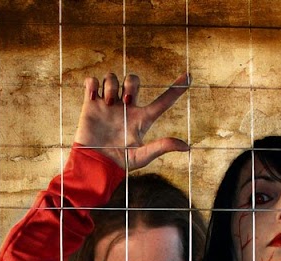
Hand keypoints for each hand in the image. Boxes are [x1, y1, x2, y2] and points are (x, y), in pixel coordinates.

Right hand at [74, 72, 189, 169]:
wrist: (94, 163)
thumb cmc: (119, 163)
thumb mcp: (142, 156)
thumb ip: (161, 147)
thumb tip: (186, 146)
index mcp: (141, 119)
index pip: (162, 101)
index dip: (176, 89)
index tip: (189, 77)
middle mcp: (126, 108)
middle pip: (133, 80)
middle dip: (130, 84)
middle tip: (125, 100)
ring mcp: (109, 104)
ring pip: (113, 78)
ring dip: (111, 86)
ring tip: (108, 103)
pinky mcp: (91, 103)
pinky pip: (92, 82)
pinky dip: (93, 84)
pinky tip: (93, 97)